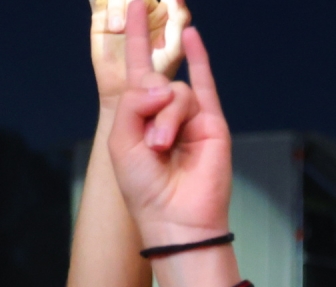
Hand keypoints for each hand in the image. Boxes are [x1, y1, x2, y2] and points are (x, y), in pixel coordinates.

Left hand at [105, 2, 230, 246]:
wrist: (175, 217)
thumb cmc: (144, 187)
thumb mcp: (122, 139)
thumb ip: (134, 103)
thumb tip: (166, 85)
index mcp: (139, 114)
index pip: (136, 67)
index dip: (133, 37)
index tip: (130, 5)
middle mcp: (165, 111)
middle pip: (156, 83)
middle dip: (149, 108)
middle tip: (153, 142)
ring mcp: (191, 117)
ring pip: (177, 94)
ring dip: (167, 119)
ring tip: (165, 147)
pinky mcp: (213, 124)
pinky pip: (205, 85)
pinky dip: (200, 59)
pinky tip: (192, 35)